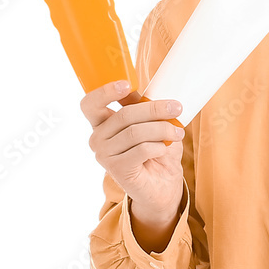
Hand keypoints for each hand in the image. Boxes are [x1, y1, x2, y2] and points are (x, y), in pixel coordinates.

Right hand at [81, 79, 185, 227]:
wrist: (162, 184)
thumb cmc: (156, 150)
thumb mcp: (151, 123)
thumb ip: (143, 106)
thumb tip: (150, 90)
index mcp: (102, 123)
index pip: (90, 104)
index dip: (105, 92)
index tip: (127, 84)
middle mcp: (97, 139)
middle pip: (124, 116)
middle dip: (154, 109)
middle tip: (176, 108)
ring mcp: (104, 155)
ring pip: (135, 133)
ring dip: (162, 129)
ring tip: (178, 132)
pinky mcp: (117, 170)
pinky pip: (142, 150)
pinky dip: (159, 146)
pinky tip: (165, 148)